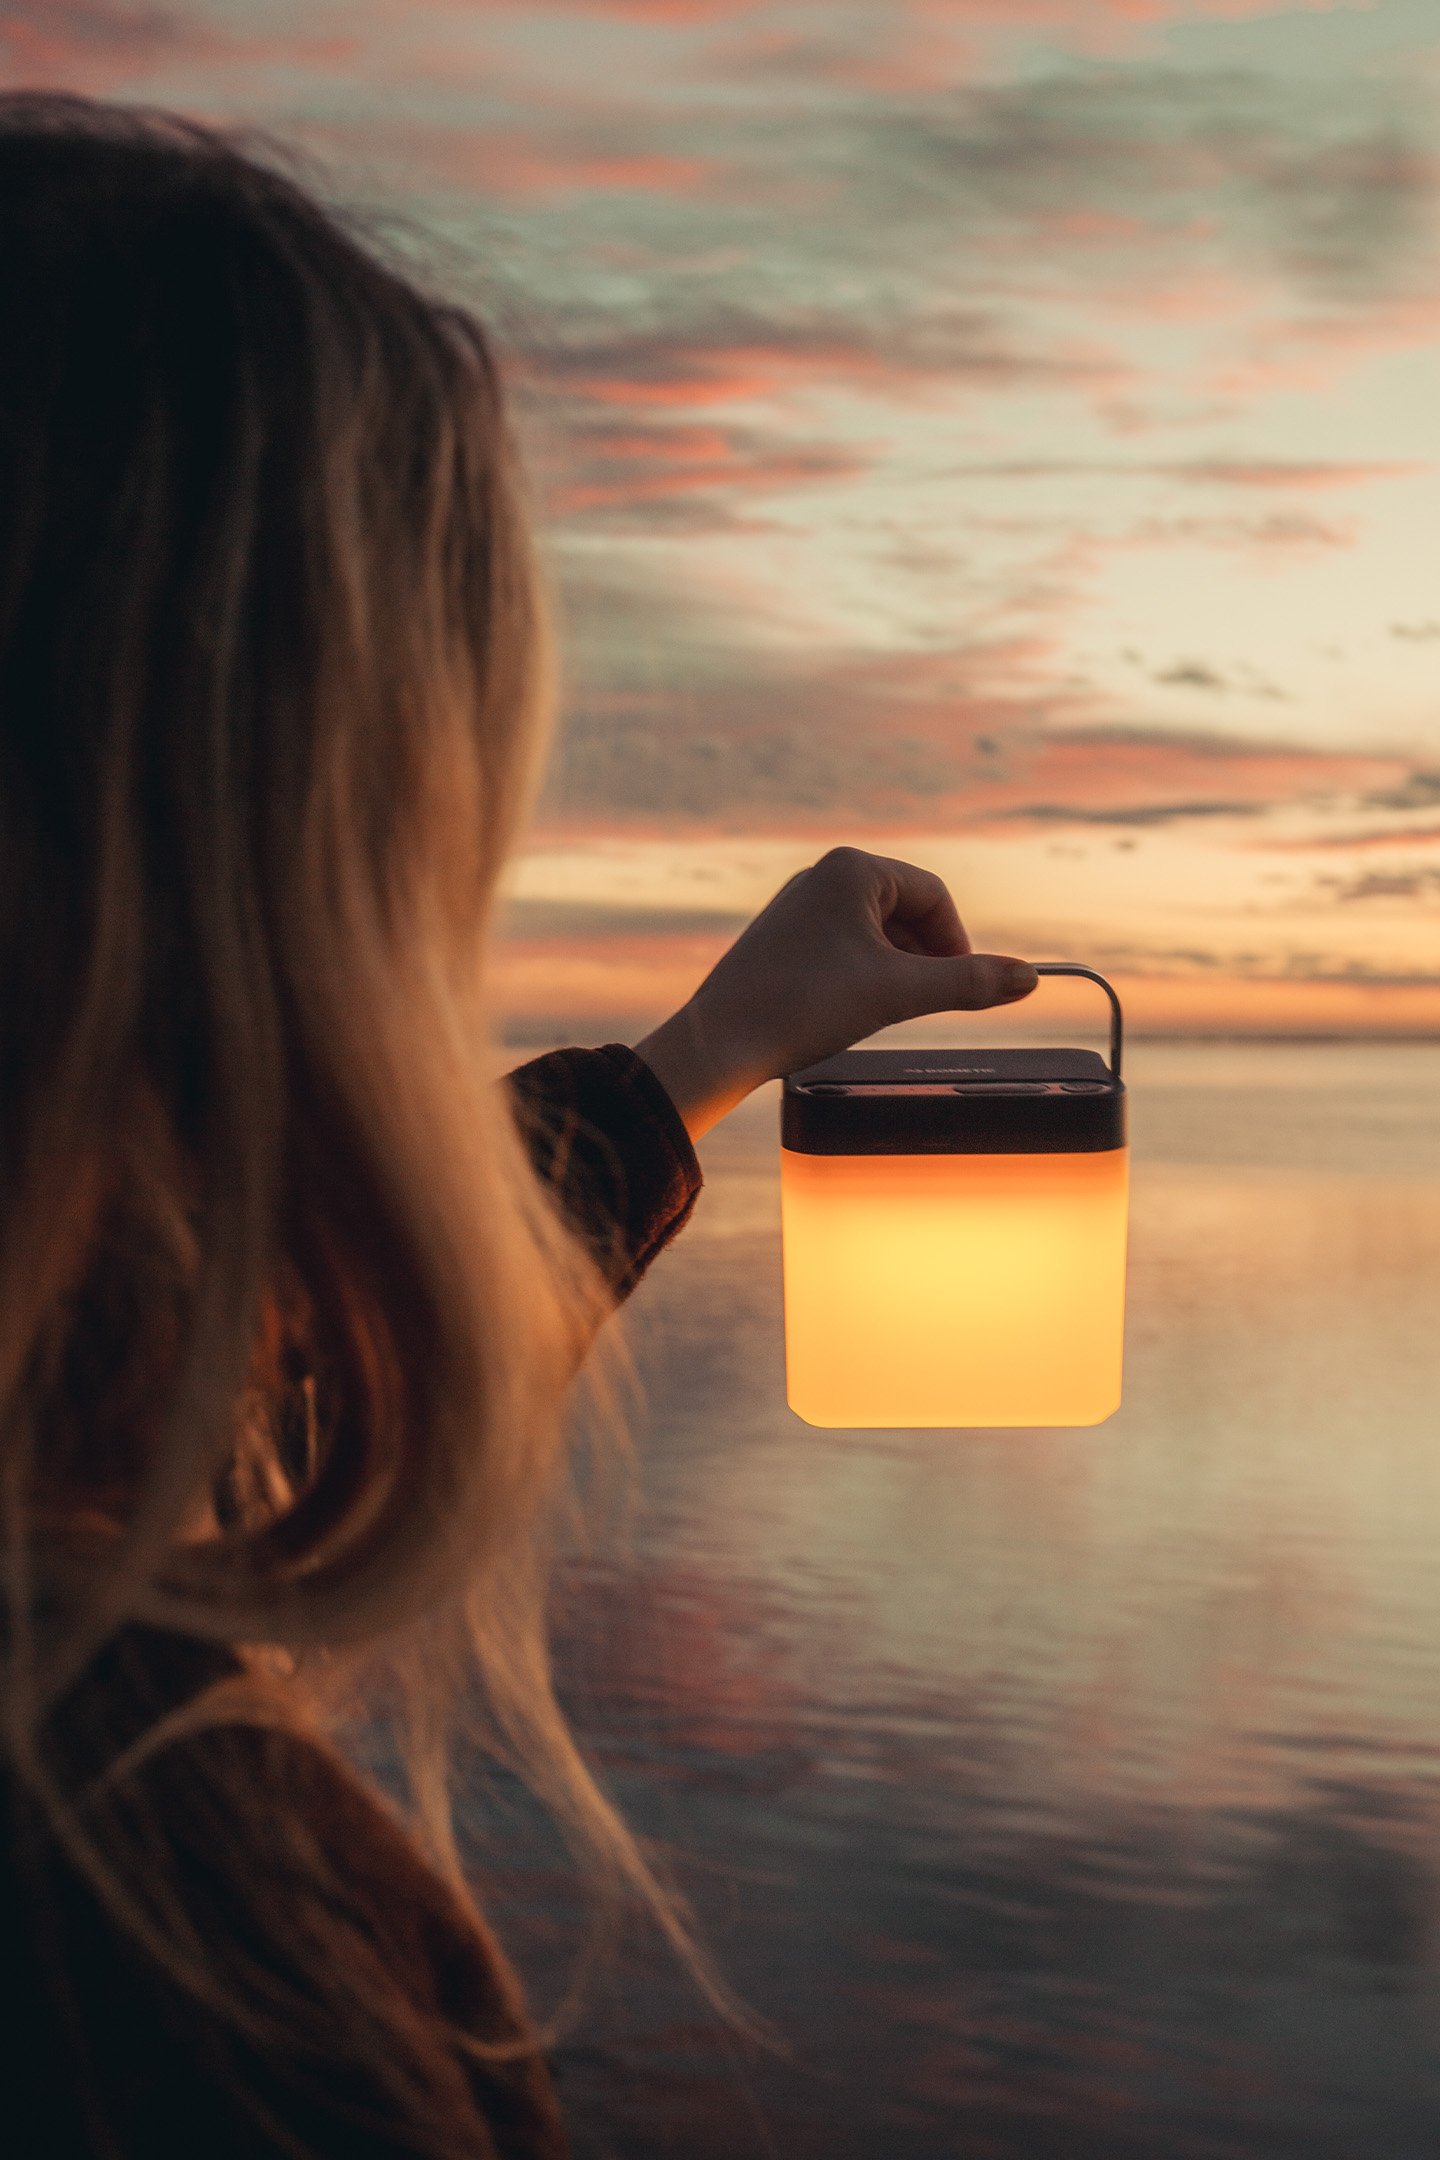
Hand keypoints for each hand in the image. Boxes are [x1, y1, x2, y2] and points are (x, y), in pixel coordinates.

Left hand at [634, 846, 1037, 1139]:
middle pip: (905, 912)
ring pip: (875, 933)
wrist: (721, 1042)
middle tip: (922, 1004)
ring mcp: (799, 906)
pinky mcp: (783, 938)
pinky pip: (844, 947)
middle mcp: (823, 875)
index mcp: (853, 869)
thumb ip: (967, 983)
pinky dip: (862, 975)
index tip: (963, 988)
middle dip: (923, 958)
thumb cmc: (804, 1006)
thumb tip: (1029, 978)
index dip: (957, 944)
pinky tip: (848, 1010)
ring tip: (882, 1011)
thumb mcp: (898, 994)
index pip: (934, 896)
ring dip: (895, 970)